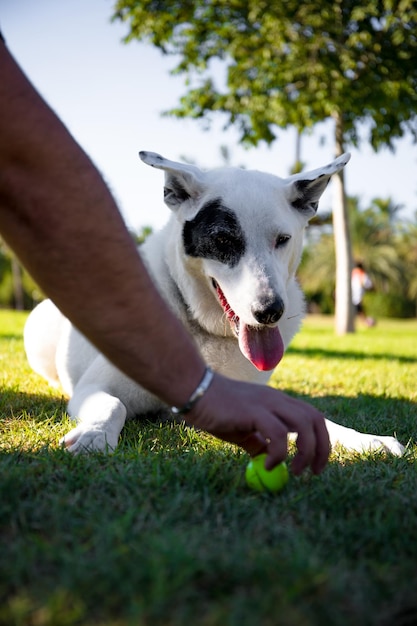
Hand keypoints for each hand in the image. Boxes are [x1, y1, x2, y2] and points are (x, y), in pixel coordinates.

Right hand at [187, 373, 329, 474]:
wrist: (195, 390)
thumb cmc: (215, 410)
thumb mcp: (242, 430)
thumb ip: (257, 442)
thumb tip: (268, 461)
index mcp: (277, 402)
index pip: (312, 417)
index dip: (321, 440)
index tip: (316, 465)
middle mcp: (277, 400)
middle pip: (314, 419)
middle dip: (322, 448)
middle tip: (313, 473)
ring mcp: (267, 403)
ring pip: (303, 424)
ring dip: (305, 452)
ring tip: (294, 471)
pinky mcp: (254, 411)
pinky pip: (278, 434)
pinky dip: (280, 453)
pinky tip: (267, 464)